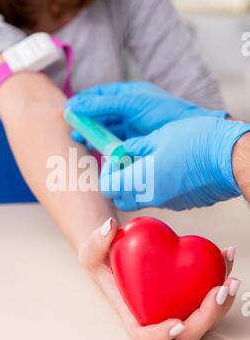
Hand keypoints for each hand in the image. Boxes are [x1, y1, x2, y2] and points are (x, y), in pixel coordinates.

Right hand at [66, 81, 226, 141]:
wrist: (191, 133)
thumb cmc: (165, 112)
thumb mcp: (133, 105)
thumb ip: (105, 104)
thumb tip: (75, 104)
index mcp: (129, 95)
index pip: (100, 95)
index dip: (83, 102)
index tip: (68, 111)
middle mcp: (129, 110)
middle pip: (101, 115)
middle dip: (85, 122)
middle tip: (72, 130)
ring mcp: (133, 127)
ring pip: (106, 131)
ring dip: (93, 135)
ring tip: (80, 141)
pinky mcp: (136, 143)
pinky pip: (115, 144)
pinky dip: (104, 147)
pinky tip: (97, 151)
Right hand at [79, 218, 239, 339]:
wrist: (116, 248)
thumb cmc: (101, 256)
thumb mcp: (91, 250)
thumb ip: (97, 240)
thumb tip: (110, 228)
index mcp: (131, 311)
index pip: (144, 335)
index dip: (161, 335)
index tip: (176, 322)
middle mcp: (156, 312)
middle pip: (187, 331)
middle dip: (208, 316)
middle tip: (220, 290)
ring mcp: (174, 301)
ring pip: (205, 314)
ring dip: (223, 299)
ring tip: (230, 272)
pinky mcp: (186, 286)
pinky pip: (207, 286)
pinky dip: (220, 271)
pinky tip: (226, 252)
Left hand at [100, 117, 249, 210]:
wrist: (232, 157)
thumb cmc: (198, 140)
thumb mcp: (160, 136)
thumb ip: (137, 146)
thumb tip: (124, 150)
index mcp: (142, 180)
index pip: (108, 188)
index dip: (107, 173)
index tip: (114, 158)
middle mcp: (152, 197)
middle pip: (121, 198)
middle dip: (118, 181)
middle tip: (127, 161)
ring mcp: (168, 202)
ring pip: (140, 199)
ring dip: (136, 184)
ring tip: (147, 161)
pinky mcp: (181, 203)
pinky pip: (159, 198)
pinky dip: (154, 186)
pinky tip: (166, 168)